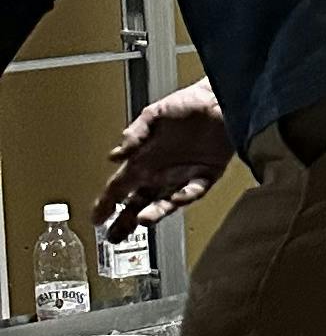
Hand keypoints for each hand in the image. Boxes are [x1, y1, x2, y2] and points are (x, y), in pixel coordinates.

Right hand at [98, 81, 229, 232]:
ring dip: (154, 213)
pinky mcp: (207, 175)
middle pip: (138, 203)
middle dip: (126, 221)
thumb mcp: (152, 116)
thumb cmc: (185, 105)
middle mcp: (161, 173)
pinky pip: (195, 191)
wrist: (219, 99)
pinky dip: (186, 196)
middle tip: (114, 236)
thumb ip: (134, 135)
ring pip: (165, 203)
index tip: (96, 217)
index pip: (120, 187)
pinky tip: (176, 199)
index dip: (107, 203)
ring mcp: (183, 177)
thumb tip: (114, 155)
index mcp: (144, 160)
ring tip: (142, 221)